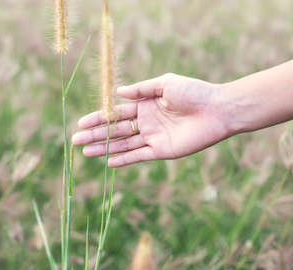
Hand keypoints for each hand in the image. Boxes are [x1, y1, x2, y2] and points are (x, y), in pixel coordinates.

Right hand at [72, 73, 232, 166]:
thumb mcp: (165, 84)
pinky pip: (139, 156)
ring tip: (85, 152)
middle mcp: (146, 122)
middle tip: (75, 141)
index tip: (80, 123)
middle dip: (95, 135)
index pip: (116, 114)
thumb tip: (117, 93)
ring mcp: (153, 138)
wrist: (217, 109)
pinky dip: (124, 159)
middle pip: (115, 131)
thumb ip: (141, 90)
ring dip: (105, 148)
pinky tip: (109, 162)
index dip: (98, 118)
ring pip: (123, 144)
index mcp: (145, 105)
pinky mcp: (162, 151)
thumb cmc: (194, 92)